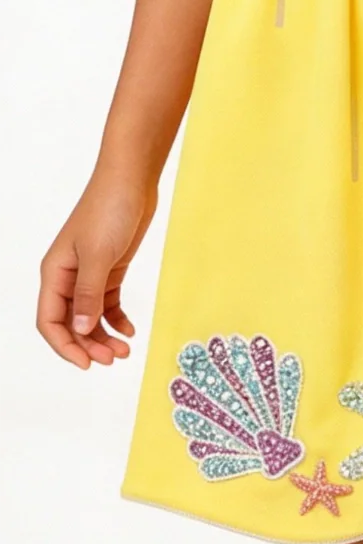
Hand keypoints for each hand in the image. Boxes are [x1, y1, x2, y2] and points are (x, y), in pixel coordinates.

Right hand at [37, 170, 157, 367]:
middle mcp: (68, 277)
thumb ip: (88, 294)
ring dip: (104, 336)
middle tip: (113, 359)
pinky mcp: (110, 268)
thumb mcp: (98, 255)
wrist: (132, 179)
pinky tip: (130, 330)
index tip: (86, 364)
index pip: (50, 321)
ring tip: (124, 351)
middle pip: (71, 324)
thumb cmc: (109, 209)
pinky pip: (107, 303)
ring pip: (90, 317)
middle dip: (89, 345)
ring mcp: (89, 273)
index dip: (65, 346)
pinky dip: (117, 319)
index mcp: (55, 273)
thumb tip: (80, 330)